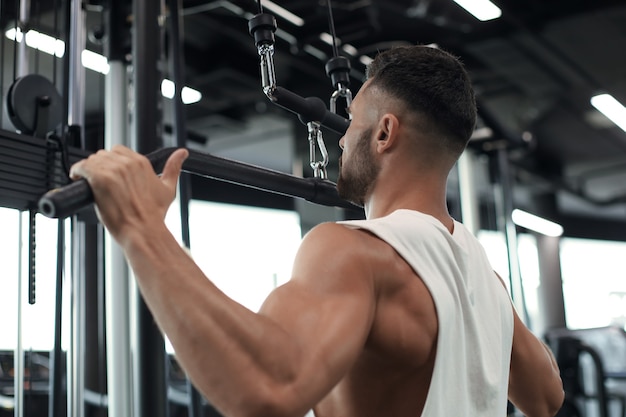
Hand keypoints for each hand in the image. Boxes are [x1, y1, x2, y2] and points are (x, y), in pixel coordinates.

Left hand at [69, 145, 188, 241]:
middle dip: (100, 167)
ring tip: (90, 184)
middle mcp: (127, 163)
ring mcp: (112, 170)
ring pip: (92, 160)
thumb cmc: (154, 214)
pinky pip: (81, 167)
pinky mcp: (99, 178)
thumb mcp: (168, 188)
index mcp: (141, 162)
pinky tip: (80, 181)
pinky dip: (77, 173)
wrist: (143, 231)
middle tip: (100, 183)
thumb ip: (174, 167)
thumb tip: (181, 154)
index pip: (119, 151)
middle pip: (104, 155)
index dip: (113, 164)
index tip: (111, 176)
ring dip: (88, 171)